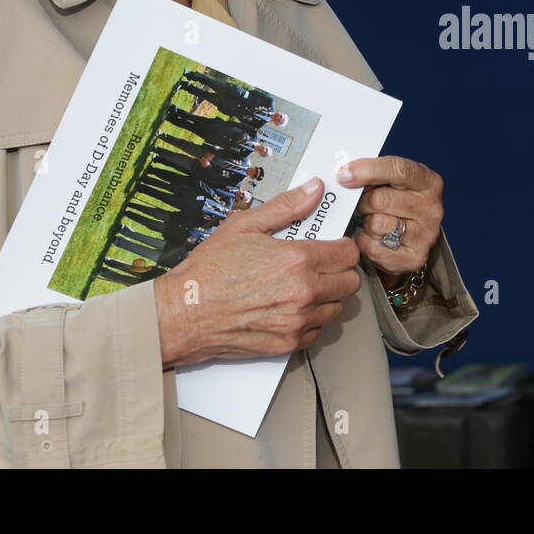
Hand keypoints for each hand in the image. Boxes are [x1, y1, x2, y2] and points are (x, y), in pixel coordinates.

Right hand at [152, 177, 361, 368]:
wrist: (182, 314)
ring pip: (337, 308)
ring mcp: (296, 321)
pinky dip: (310, 321)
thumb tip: (315, 189)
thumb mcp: (245, 226)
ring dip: (327, 297)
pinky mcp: (287, 344)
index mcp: (297, 260)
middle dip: (339, 271)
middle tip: (319, 265)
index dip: (342, 246)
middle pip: (350, 282)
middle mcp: (303, 293)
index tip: (331, 246)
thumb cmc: (208, 271)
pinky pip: (317, 331)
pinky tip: (290, 308)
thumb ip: (287, 206)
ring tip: (302, 287)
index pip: (349, 253)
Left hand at [337, 156, 442, 284]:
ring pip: (375, 224)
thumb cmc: (396, 203)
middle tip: (363, 203)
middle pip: (380, 199)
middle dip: (363, 201)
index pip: (398, 170)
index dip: (368, 170)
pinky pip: (373, 247)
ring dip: (365, 223)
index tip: (344, 174)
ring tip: (373, 221)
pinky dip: (365, 242)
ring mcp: (425, 236)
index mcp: (429, 182)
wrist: (410, 238)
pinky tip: (373, 238)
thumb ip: (373, 174)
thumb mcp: (391, 182)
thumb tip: (345, 173)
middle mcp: (432, 209)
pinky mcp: (413, 259)